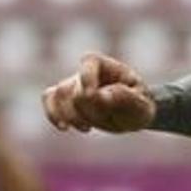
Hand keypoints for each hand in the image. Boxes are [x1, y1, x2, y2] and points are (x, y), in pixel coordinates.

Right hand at [41, 53, 155, 133]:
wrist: (132, 114)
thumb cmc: (139, 106)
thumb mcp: (141, 105)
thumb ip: (125, 99)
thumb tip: (101, 95)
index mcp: (107, 66)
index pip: (89, 62)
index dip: (87, 78)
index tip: (93, 95)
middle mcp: (86, 72)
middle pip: (76, 89)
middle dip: (90, 109)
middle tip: (108, 117)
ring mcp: (73, 84)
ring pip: (59, 96)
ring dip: (72, 116)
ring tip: (87, 128)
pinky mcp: (65, 98)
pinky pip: (49, 99)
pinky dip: (53, 113)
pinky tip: (64, 128)